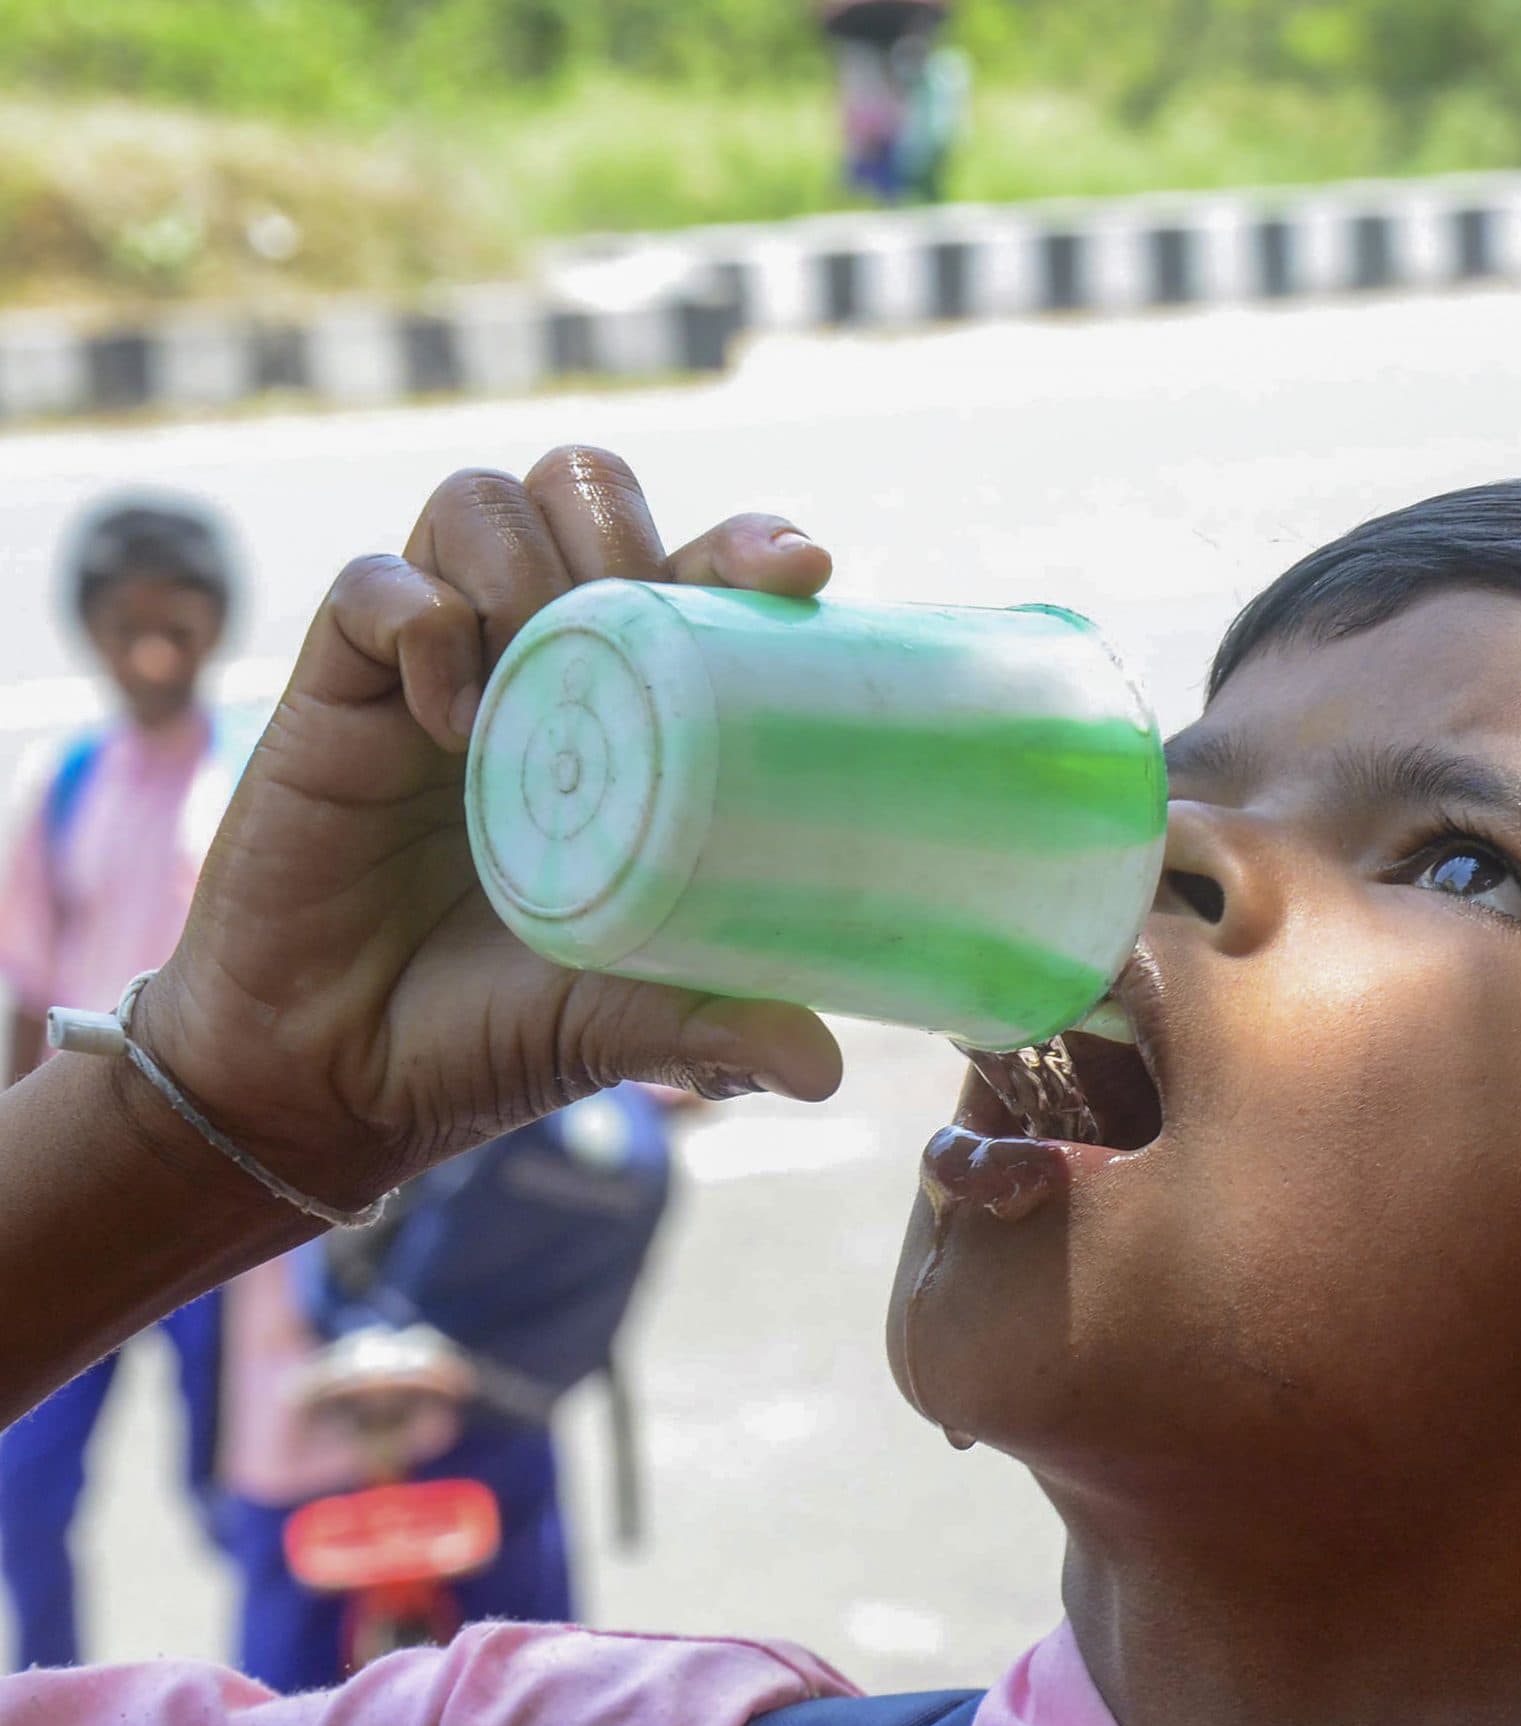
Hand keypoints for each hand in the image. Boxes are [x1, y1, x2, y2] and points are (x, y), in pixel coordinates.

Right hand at [138, 447, 846, 1212]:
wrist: (332, 1080)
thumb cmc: (490, 1031)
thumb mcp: (623, 1022)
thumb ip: (714, 1026)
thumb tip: (823, 1070)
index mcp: (635, 710)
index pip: (700, 566)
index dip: (750, 540)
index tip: (804, 569)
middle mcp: (539, 661)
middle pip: (588, 486)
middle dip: (625, 528)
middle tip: (637, 627)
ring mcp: (434, 664)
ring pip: (483, 500)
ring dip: (524, 562)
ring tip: (534, 682)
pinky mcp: (334, 686)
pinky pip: (374, 581)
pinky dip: (420, 619)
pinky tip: (450, 719)